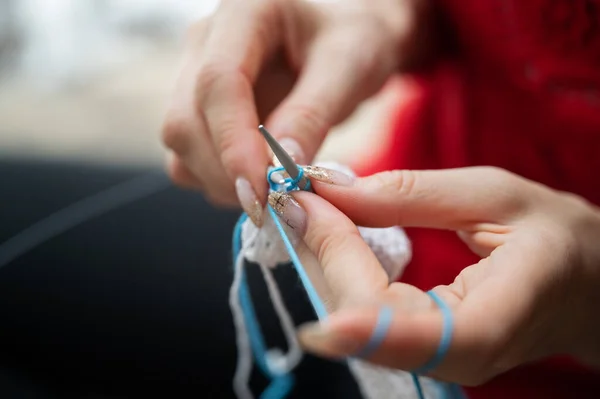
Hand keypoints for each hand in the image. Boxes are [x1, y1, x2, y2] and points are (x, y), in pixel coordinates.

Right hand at [161, 0, 434, 225]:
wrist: (344, 36)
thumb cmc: (355, 38)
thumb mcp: (350, 66)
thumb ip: (313, 113)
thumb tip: (279, 172)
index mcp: (245, 11)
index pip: (218, 81)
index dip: (234, 143)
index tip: (262, 191)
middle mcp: (206, 40)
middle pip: (186, 118)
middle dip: (226, 172)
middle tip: (277, 202)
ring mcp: (195, 73)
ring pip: (180, 142)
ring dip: (219, 180)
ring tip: (273, 191)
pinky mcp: (198, 106)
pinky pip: (187, 154)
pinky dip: (216, 180)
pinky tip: (258, 182)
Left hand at [267, 165, 599, 384]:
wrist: (584, 284)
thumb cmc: (555, 236)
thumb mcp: (494, 195)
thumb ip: (410, 193)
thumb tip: (328, 190)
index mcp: (495, 320)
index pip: (408, 329)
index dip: (344, 278)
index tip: (303, 216)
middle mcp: (459, 358)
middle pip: (363, 320)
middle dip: (322, 253)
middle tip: (298, 198)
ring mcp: (434, 361)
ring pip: (351, 322)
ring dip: (320, 263)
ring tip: (309, 211)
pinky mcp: (417, 350)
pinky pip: (360, 317)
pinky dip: (335, 273)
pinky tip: (327, 237)